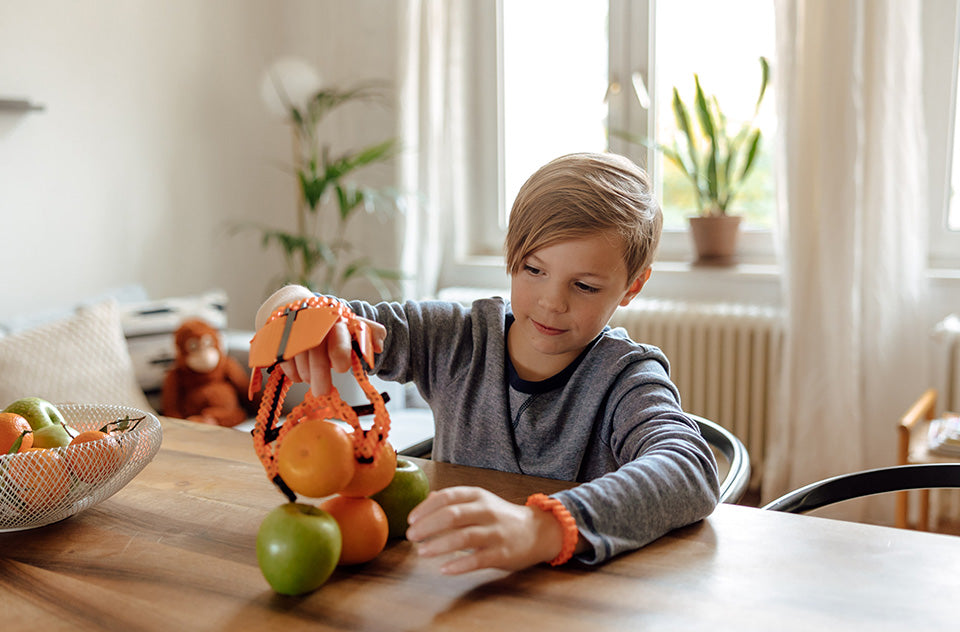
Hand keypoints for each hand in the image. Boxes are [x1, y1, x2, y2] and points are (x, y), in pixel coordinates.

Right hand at [255, 285, 385, 395]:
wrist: (299, 307)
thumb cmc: (330, 323)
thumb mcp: (351, 325)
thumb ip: (368, 333)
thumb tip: (379, 346)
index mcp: (335, 318)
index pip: (338, 333)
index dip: (340, 351)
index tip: (342, 368)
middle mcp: (313, 321)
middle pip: (316, 350)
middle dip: (320, 373)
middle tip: (323, 391)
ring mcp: (293, 327)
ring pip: (298, 355)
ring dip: (306, 373)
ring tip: (312, 379)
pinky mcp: (276, 335)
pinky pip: (283, 358)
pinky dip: (292, 370)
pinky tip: (299, 374)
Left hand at [405, 486, 564, 574]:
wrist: (537, 532)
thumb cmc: (501, 517)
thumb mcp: (480, 502)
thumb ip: (454, 501)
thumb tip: (427, 499)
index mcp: (478, 496)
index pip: (447, 497)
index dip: (426, 508)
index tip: (411, 519)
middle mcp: (486, 511)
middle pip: (452, 515)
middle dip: (428, 526)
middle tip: (411, 536)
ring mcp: (495, 533)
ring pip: (463, 537)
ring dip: (439, 545)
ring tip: (422, 552)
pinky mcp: (502, 554)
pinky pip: (478, 559)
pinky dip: (459, 564)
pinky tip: (444, 569)